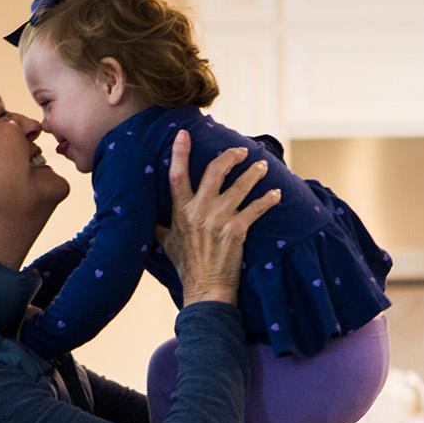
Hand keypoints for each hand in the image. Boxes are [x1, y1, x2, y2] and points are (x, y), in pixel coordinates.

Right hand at [157, 130, 280, 305]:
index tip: (184, 133)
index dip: (179, 152)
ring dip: (254, 173)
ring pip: (240, 186)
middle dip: (230, 156)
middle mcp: (199, 210)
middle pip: (215, 171)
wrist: (205, 288)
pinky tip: (276, 194)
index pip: (177, 175)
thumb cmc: (186, 266)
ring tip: (262, 166)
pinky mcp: (237, 230)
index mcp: (180, 211)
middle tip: (241, 150)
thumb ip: (160, 224)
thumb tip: (147, 217)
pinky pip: (256, 208)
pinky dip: (269, 199)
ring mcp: (219, 219)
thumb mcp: (166, 242)